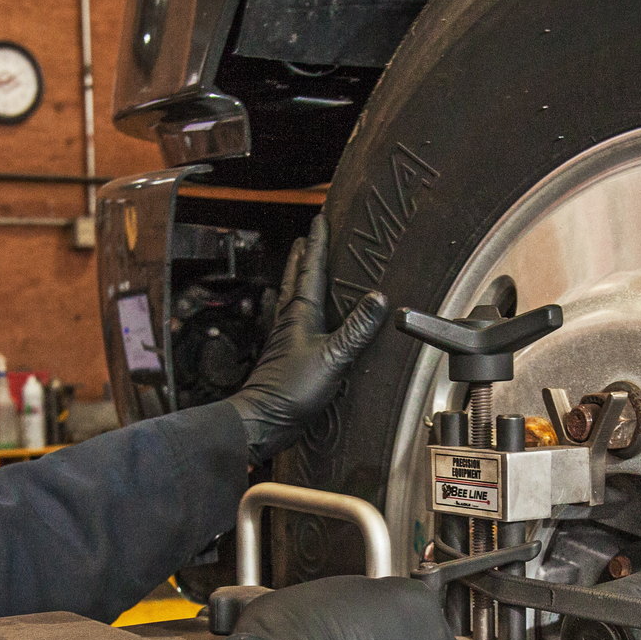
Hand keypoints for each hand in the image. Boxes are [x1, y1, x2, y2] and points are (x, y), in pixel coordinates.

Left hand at [228, 216, 387, 463]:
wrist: (261, 420)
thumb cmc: (290, 389)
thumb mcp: (334, 356)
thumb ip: (357, 328)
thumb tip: (379, 298)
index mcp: (300, 313)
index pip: (310, 269)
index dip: (317, 244)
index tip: (320, 219)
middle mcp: (289, 321)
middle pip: (295, 279)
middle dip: (302, 257)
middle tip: (306, 238)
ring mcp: (285, 339)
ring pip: (292, 299)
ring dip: (299, 280)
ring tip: (304, 269)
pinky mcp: (285, 357)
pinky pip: (294, 321)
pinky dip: (301, 309)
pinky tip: (307, 320)